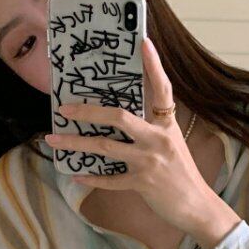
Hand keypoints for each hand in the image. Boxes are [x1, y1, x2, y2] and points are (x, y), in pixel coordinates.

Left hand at [44, 37, 240, 248]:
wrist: (196, 206)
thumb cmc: (182, 173)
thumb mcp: (171, 143)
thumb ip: (151, 129)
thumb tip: (120, 117)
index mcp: (167, 126)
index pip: (162, 90)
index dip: (154, 66)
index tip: (143, 42)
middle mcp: (158, 140)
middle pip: (119, 118)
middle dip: (88, 112)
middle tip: (64, 109)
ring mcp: (149, 162)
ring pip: (106, 148)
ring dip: (76, 144)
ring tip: (52, 140)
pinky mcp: (142, 184)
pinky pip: (110, 180)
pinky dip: (91, 178)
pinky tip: (75, 174)